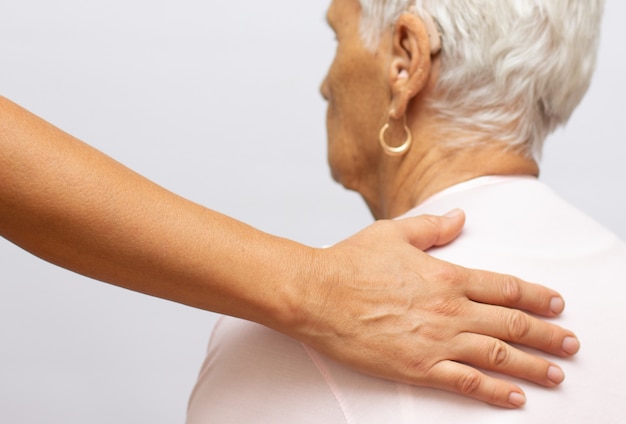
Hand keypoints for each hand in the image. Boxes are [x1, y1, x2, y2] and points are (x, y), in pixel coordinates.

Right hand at [293, 209, 577, 407]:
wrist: (317, 294)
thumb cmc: (350, 263)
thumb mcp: (394, 233)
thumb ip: (433, 228)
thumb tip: (460, 219)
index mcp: (446, 276)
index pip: (505, 287)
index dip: (536, 296)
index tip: (556, 304)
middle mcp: (449, 309)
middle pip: (512, 323)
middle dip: (547, 334)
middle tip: (570, 343)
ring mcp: (436, 340)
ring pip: (497, 355)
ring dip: (532, 365)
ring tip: (555, 373)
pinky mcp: (418, 367)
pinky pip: (466, 382)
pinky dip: (495, 391)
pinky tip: (515, 397)